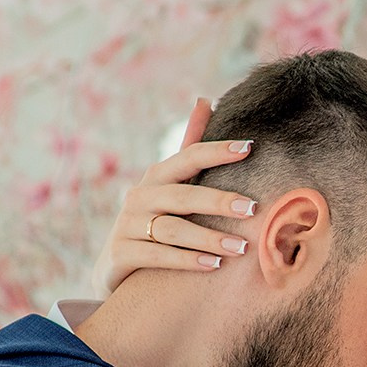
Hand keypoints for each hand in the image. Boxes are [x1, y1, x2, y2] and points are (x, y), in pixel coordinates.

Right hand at [91, 96, 259, 294]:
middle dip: (219, 201)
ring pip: (173, 230)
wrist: (113, 266)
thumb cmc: (153, 220)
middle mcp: (139, 196)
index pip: (188, 157)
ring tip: (241, 248)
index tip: (249, 148)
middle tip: (252, 209)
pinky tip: (214, 266)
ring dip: (209, 238)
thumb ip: (189, 149)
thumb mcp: (169, 184)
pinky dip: (187, 261)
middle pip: (182, 196)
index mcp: (156, 177)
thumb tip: (205, 100)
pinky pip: (159, 257)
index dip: (216, 151)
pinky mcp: (122, 254)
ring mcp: (127, 225)